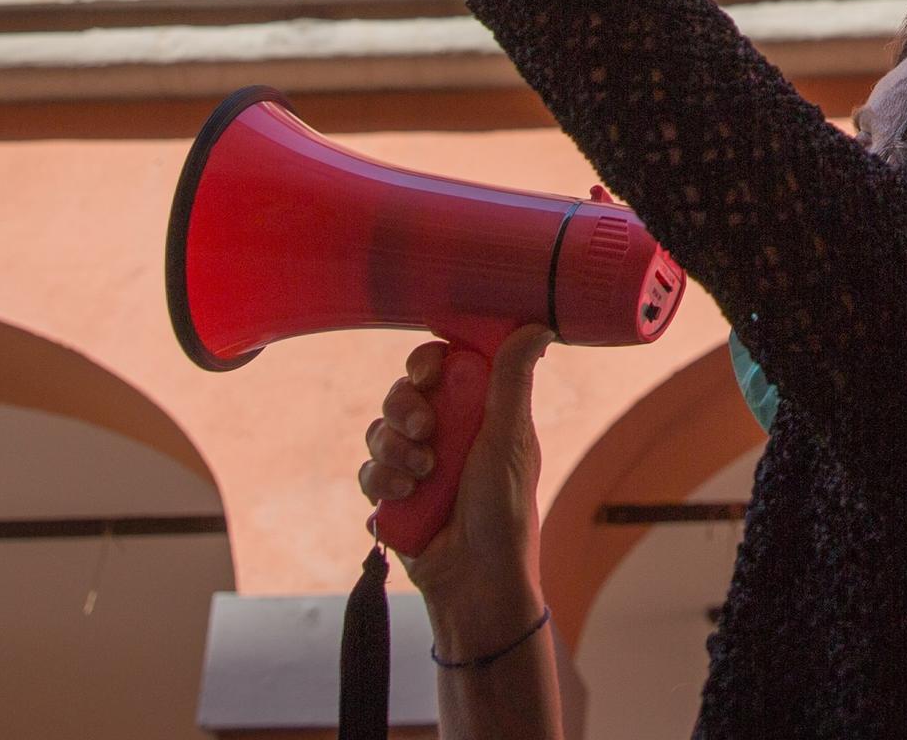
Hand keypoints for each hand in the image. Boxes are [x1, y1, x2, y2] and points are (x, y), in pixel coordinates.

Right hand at [362, 330, 552, 610]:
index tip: (427, 373)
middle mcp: (445, 433)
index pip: (441, 367)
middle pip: (402, 394)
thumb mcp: (510, 440)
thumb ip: (512, 382)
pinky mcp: (393, 497)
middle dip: (406, 410)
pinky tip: (402, 500)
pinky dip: (383, 485)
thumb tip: (538, 325)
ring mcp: (415, 464)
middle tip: (426, 433)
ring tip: (421, 478)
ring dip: (395, 452)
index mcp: (477, 413)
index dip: (426, 363)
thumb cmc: (505, 511)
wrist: (475, 581)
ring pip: (379, 432)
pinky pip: (369, 473)